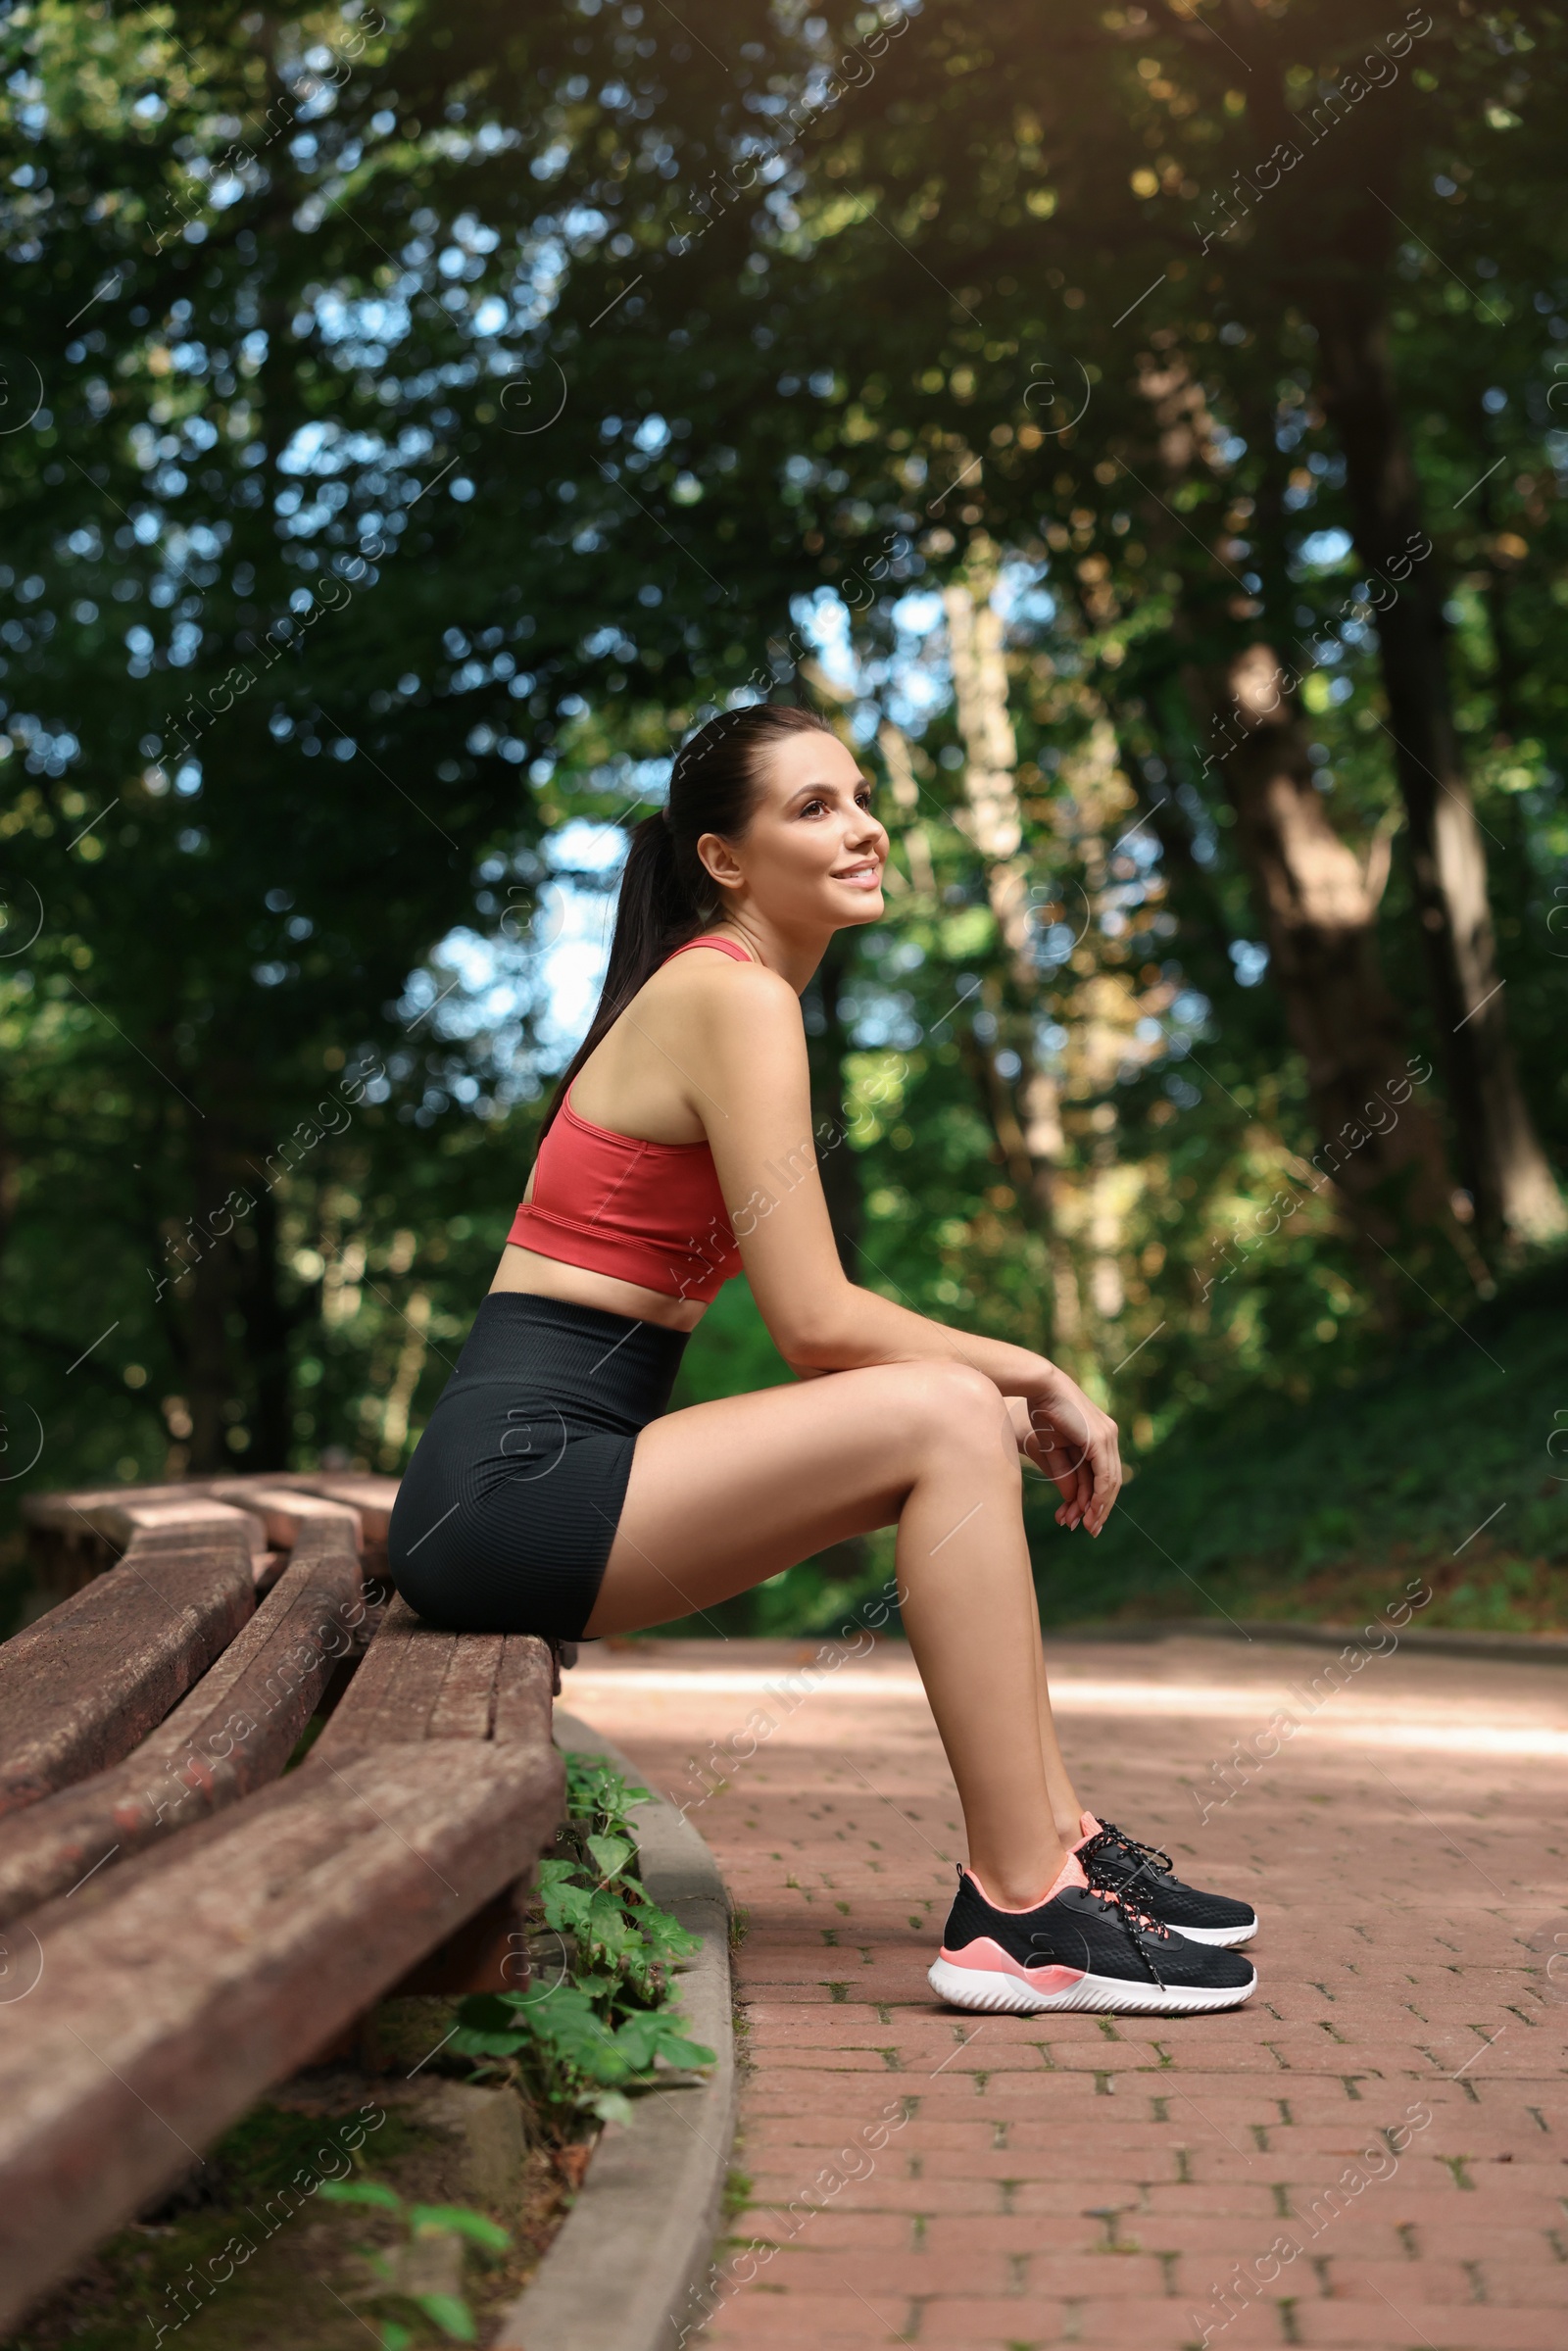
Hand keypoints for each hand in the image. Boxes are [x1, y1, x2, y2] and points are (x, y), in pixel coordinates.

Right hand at [1010, 1365, 1121, 1536]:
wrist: (1039, 1386)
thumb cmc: (1041, 1411)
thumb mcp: (1053, 1449)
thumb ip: (1065, 1473)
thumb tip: (1073, 1500)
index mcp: (1100, 1436)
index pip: (1103, 1474)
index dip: (1095, 1499)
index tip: (1084, 1519)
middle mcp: (1109, 1436)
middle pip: (1111, 1481)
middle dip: (1101, 1508)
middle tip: (1091, 1530)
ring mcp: (1107, 1436)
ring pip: (1110, 1482)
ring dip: (1099, 1507)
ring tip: (1088, 1526)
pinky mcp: (1100, 1439)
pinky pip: (1105, 1475)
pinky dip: (1099, 1496)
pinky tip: (1092, 1511)